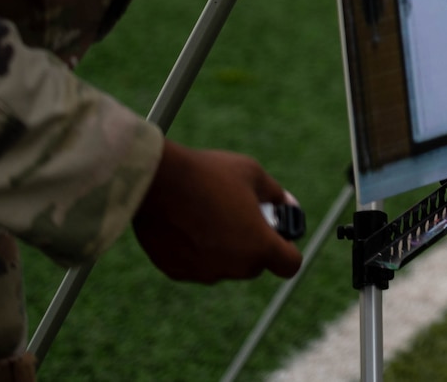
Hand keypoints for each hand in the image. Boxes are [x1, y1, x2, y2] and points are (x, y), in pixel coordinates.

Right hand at [132, 140, 302, 284]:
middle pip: (255, 265)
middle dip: (254, 244)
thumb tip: (288, 206)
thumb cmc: (209, 174)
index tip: (280, 235)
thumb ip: (276, 195)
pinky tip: (187, 223)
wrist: (156, 182)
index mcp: (259, 246)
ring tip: (210, 214)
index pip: (290, 265)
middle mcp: (234, 267)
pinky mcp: (177, 272)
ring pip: (225, 265)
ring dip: (224, 248)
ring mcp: (204, 273)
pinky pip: (197, 264)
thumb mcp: (253, 174)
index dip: (288, 249)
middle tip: (241, 216)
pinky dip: (197, 250)